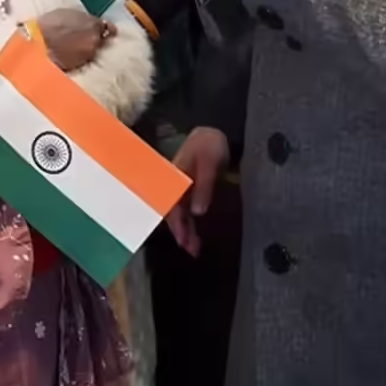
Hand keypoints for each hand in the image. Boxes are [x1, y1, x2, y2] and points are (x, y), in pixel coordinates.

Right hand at [36, 8, 114, 71]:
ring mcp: (87, 56)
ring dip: (84, 50)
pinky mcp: (79, 67)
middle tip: (82, 39)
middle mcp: (95, 41)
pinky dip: (76, 58)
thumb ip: (83, 20)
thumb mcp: (69, 14)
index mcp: (94, 25)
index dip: (101, 29)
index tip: (101, 30)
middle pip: (100, 41)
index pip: (107, 28)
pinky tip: (67, 55)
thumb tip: (87, 24)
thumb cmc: (50, 23)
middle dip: (93, 40)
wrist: (37, 41)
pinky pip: (80, 60)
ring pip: (90, 52)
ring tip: (72, 48)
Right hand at [165, 127, 229, 257]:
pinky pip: (188, 211)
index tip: (183, 240)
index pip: (172, 205)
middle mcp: (175, 186)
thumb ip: (204, 187)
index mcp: (174, 179)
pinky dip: (192, 224)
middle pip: (174, 213)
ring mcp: (182, 189)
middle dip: (181, 233)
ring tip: (194, 250)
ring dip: (187, 231)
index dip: (177, 224)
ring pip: (181, 214)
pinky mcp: (191, 191)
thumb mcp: (209, 164)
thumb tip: (198, 213)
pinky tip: (197, 236)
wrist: (213, 133)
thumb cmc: (209, 145)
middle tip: (191, 251)